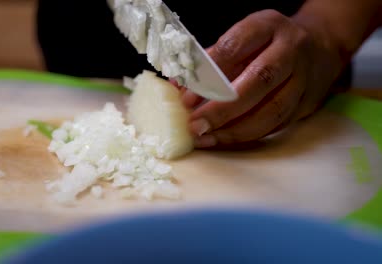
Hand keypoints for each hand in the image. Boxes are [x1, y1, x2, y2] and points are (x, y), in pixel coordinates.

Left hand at [182, 9, 343, 147]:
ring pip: (272, 110)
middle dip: (223, 108)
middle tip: (195, 125)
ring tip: (206, 138)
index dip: (208, 74)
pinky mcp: (307, 104)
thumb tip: (179, 87)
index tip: (186, 97)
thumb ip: (212, 59)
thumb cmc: (269, 41)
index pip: (234, 47)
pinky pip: (277, 125)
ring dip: (235, 130)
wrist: (322, 45)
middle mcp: (290, 50)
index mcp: (268, 26)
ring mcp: (303, 79)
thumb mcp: (243, 36)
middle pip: (258, 81)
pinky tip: (224, 140)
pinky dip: (248, 136)